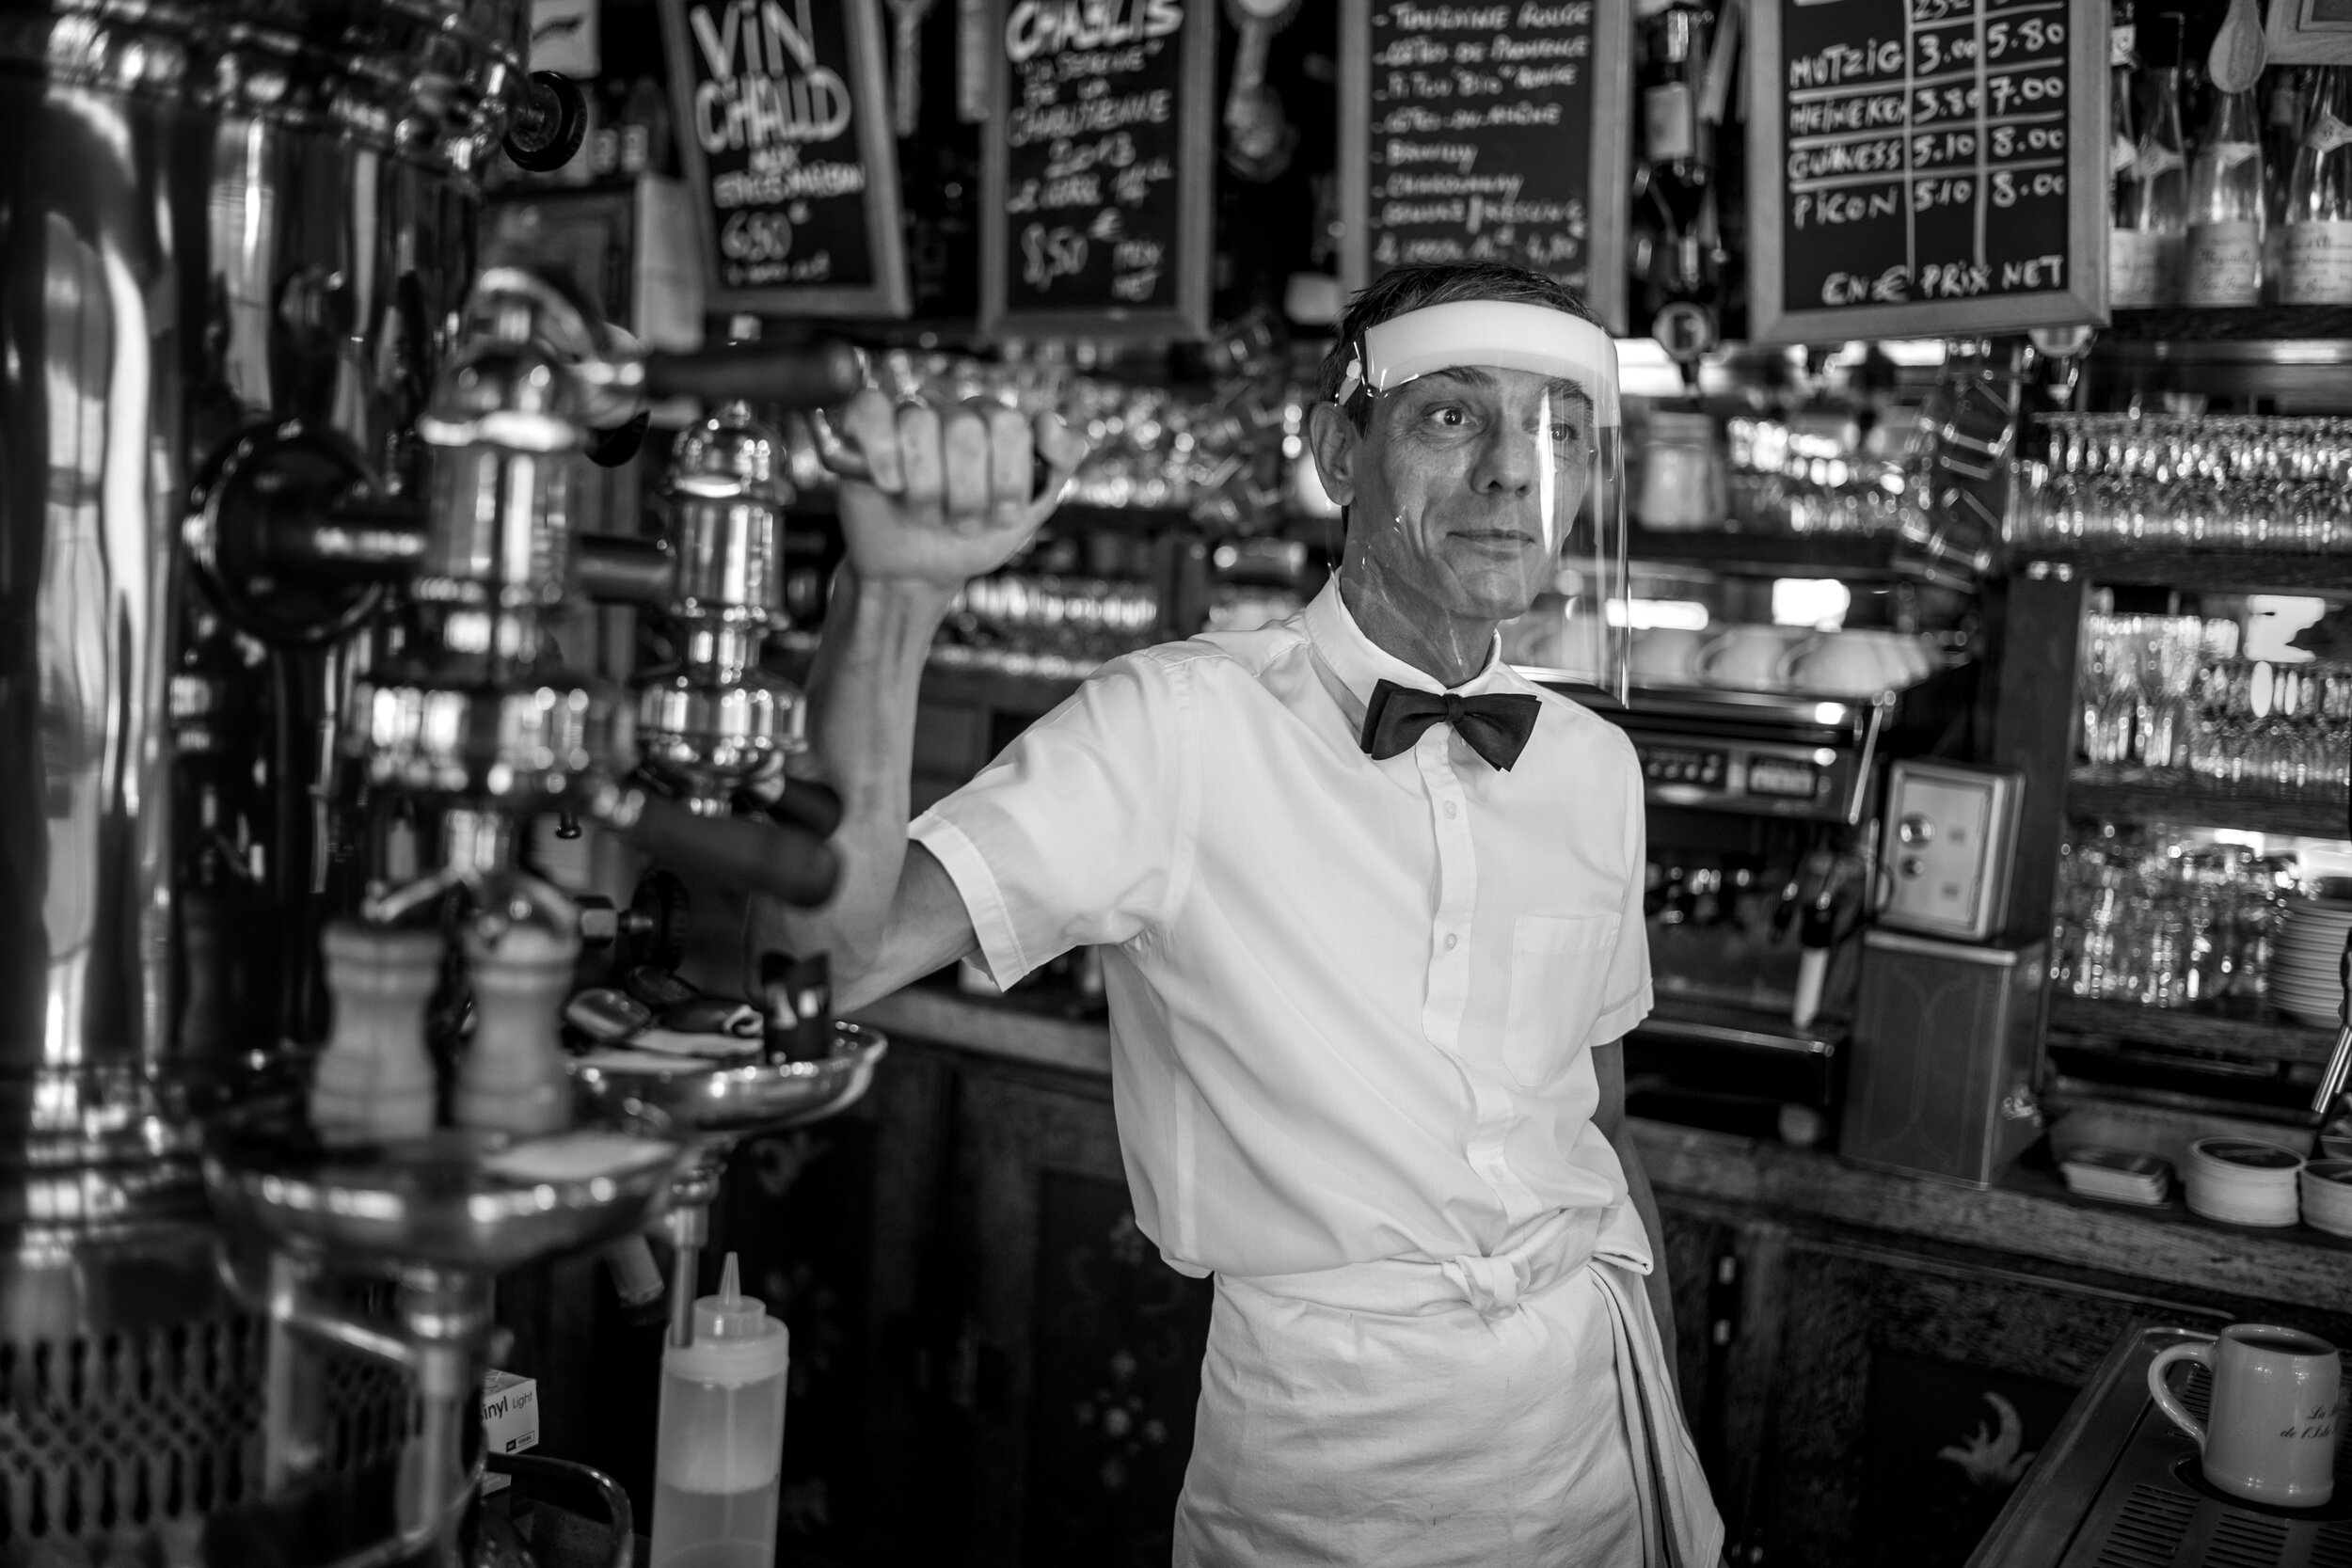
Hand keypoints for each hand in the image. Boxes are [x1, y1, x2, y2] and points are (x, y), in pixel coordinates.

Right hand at [826, 390, 1087, 591]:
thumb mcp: (1031, 509)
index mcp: (994, 423)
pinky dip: (882, 454)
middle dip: (967, 494)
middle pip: (966, 429)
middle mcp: (952, 412)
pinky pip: (871, 411)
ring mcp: (907, 417)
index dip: (1007, 480)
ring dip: (925, 490)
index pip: (1009, 426)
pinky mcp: (863, 428)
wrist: (917, 573)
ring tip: (925, 516)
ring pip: (918, 425)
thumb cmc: (974, 537)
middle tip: (962, 523)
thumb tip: (1046, 418)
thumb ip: (1060, 461)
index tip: (1002, 516)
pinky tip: (889, 484)